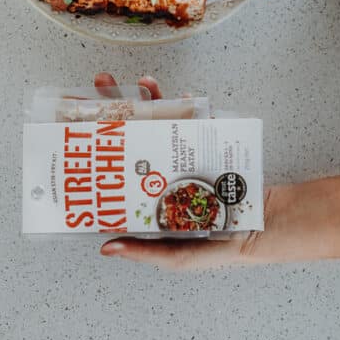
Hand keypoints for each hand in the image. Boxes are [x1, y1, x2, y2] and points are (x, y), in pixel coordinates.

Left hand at [93, 71, 275, 269]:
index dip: (94, 144)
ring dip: (149, 97)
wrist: (264, 227)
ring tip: (140, 82)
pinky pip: (195, 118)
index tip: (75, 125)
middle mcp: (159, 168)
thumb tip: (106, 246)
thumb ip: (144, 251)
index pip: (113, 165)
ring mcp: (181, 152)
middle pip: (130, 132)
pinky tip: (182, 97)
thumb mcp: (176, 257)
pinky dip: (189, 104)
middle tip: (100, 84)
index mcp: (145, 193)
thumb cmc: (218, 247)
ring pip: (159, 119)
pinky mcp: (207, 143)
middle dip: (114, 106)